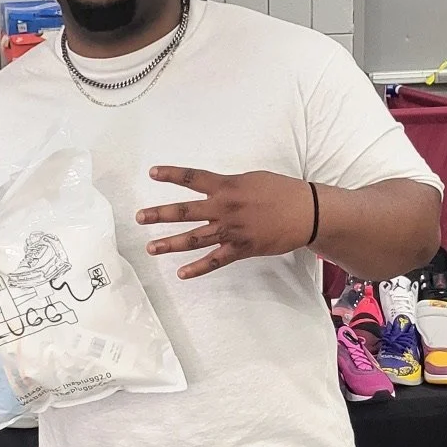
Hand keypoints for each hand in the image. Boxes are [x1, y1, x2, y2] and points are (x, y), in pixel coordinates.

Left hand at [137, 167, 313, 278]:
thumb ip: (229, 185)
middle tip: (139, 217)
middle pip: (185, 211)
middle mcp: (224, 207)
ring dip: (170, 243)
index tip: (152, 173)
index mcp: (227, 186)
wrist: (306, 212)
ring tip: (151, 247)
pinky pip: (215, 260)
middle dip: (159, 214)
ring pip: (194, 238)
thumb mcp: (252, 179)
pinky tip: (181, 273)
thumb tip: (212, 189)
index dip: (171, 174)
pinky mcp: (241, 248)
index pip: (192, 178)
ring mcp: (232, 230)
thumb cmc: (281, 191)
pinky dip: (198, 268)